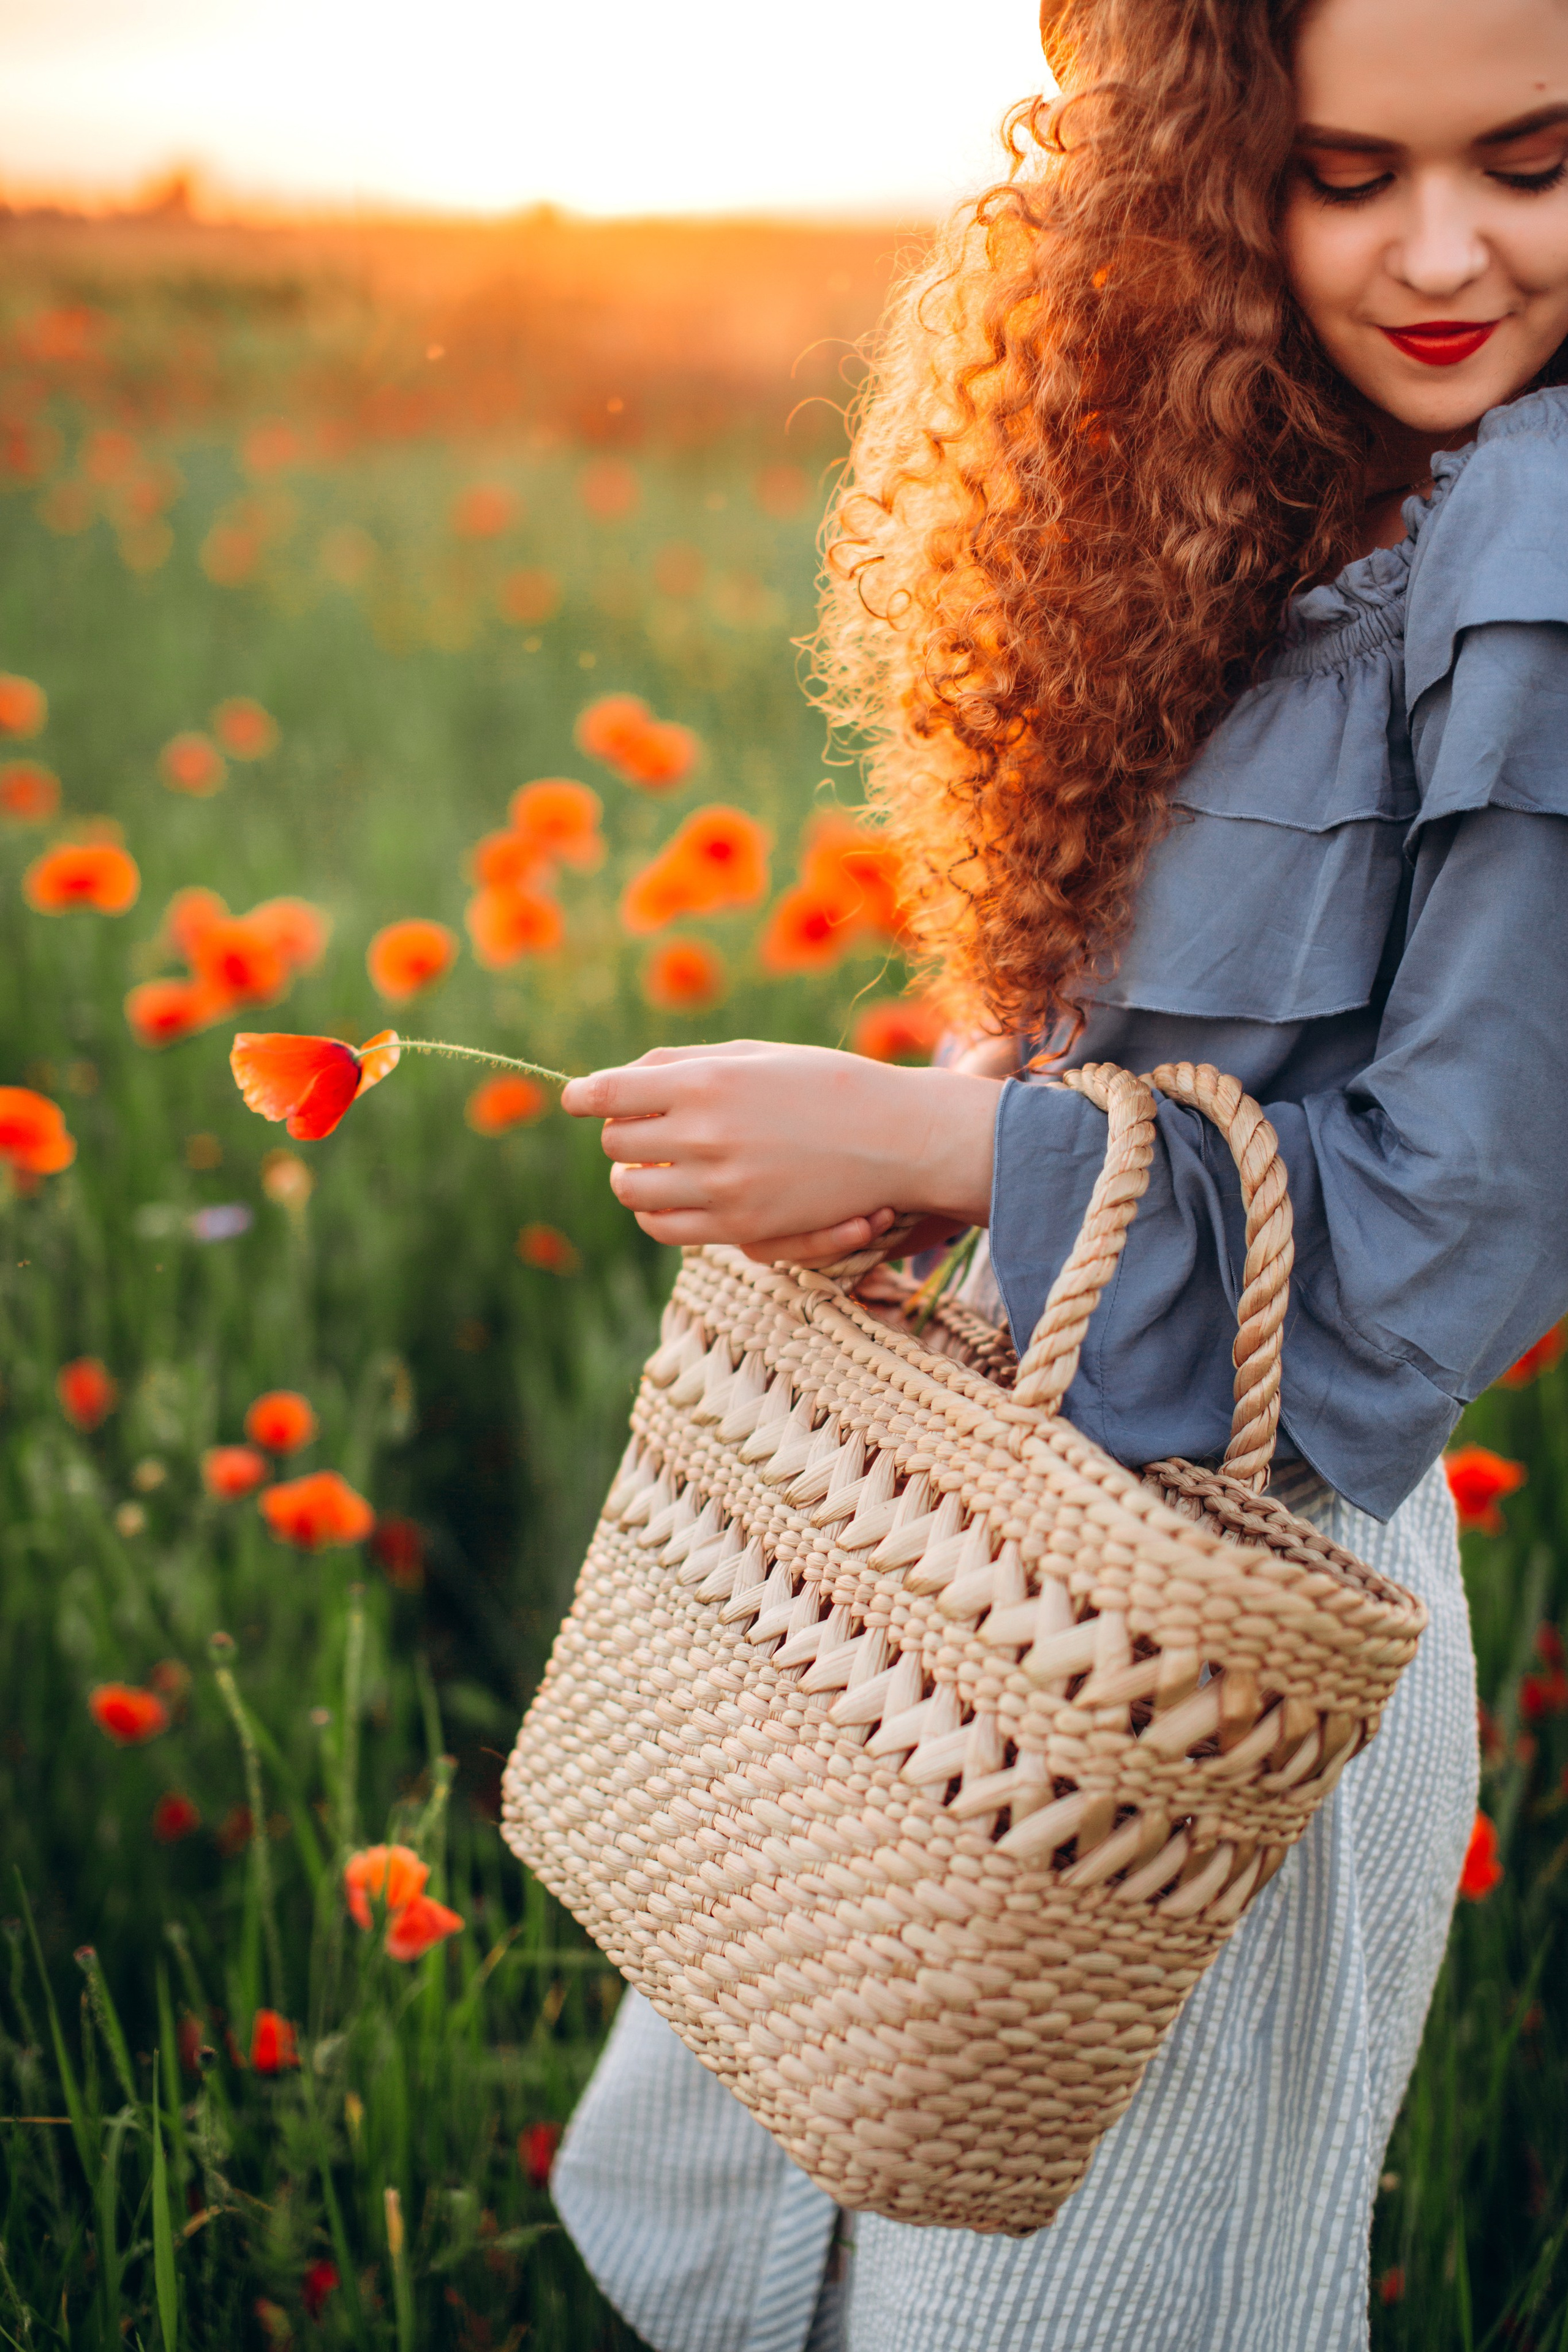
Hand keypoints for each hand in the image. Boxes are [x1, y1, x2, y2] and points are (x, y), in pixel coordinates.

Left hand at [561, 1040, 1002, 1266]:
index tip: (576, 1098)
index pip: (608, 1094)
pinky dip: (656, 1213)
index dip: (582, 1095)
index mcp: (707, 1081)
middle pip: (616, 1143)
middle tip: (645, 1126)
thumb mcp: (751, 1054)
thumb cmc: (825, 1083)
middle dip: (622, 1133)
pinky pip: (663, 1228)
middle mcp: (706, 1135)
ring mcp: (722, 1187)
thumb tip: (611, 1081)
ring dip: (635, 1175)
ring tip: (660, 1163)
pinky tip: (676, 1196)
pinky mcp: (740, 1227)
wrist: (896, 1136)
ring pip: (631, 1191)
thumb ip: (678, 1065)